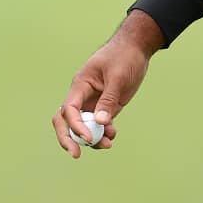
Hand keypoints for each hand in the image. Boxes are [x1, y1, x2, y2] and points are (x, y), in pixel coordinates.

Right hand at [51, 10, 164, 158]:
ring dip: (91, 139)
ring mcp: (93, 102)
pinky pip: (98, 125)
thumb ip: (108, 100)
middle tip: (76, 155)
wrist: (136, 48)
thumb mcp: (118, 77)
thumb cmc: (124, 56)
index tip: (89, 138)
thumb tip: (100, 123)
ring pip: (83, 126)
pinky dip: (103, 133)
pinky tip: (113, 135)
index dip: (74, 126)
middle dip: (68, 138)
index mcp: (80, 84)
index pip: (68, 109)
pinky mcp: (105, 106)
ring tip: (108, 144)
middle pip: (65, 120)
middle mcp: (82, 95)